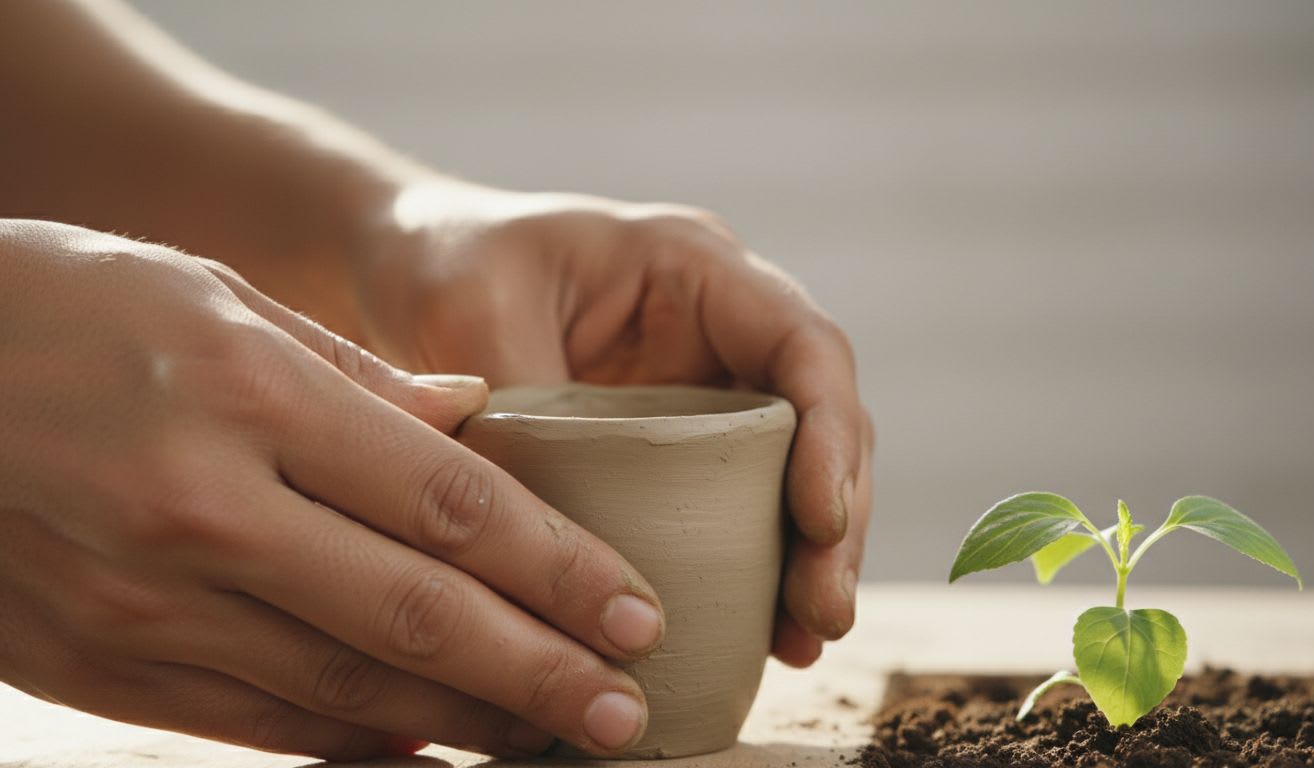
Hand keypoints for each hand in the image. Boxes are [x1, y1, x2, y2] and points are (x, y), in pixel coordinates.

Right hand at [0, 219, 666, 758]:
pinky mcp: (99, 665)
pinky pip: (256, 725)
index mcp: (250, 395)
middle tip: (628, 712)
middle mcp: (204, 509)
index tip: (639, 611)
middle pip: (416, 616)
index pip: (451, 503)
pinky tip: (426, 749)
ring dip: (465, 723)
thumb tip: (476, 421)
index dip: (559, 569)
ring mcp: (145, 601)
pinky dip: (354, 746)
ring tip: (550, 735)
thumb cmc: (64, 308)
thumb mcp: (215, 296)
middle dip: (541, 673)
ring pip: (345, 691)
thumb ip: (357, 374)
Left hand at [353, 181, 873, 666]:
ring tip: (803, 642)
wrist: (411, 272)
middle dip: (835, 517)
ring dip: (811, 555)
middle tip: (822, 613)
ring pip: (797, 470)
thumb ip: (525, 398)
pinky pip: (745, 502)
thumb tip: (552, 525)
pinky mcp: (682, 443)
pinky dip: (762, 566)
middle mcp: (722, 326)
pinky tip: (767, 635)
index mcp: (695, 266)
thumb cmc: (446, 262)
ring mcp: (707, 386)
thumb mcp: (473, 310)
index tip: (821, 520)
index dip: (829, 431)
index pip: (803, 343)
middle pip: (821, 420)